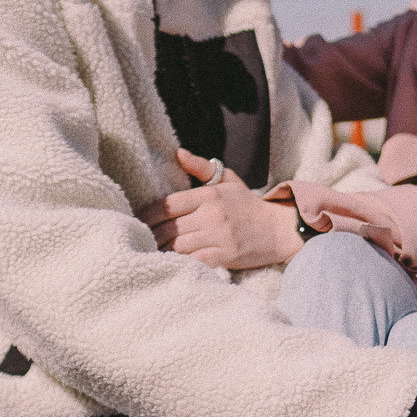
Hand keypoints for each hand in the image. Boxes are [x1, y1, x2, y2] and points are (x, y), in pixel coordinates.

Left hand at [139, 148, 303, 269]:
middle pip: (169, 228)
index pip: (168, 204)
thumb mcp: (228, 180)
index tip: (138, 221)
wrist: (279, 229)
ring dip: (162, 251)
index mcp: (209, 195)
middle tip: (139, 239)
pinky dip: (180, 263)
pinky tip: (170, 264)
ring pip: (178, 246)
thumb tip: (179, 153)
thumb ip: (201, 168)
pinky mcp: (225, 255)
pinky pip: (194, 261)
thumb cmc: (248, 205)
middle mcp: (212, 214)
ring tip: (150, 252)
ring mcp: (219, 236)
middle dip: (151, 235)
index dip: (148, 215)